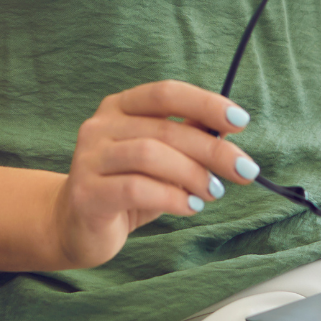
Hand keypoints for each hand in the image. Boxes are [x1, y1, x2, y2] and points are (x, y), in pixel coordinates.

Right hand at [49, 81, 257, 268]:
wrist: (76, 226)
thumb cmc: (127, 189)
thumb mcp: (161, 160)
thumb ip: (187, 140)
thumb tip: (228, 129)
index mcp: (120, 107)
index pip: (166, 93)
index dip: (205, 103)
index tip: (240, 121)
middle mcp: (100, 125)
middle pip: (165, 128)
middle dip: (212, 149)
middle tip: (243, 169)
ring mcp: (89, 158)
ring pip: (150, 155)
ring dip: (192, 174)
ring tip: (213, 192)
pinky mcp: (86, 192)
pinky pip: (136, 188)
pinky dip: (171, 197)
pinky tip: (189, 206)